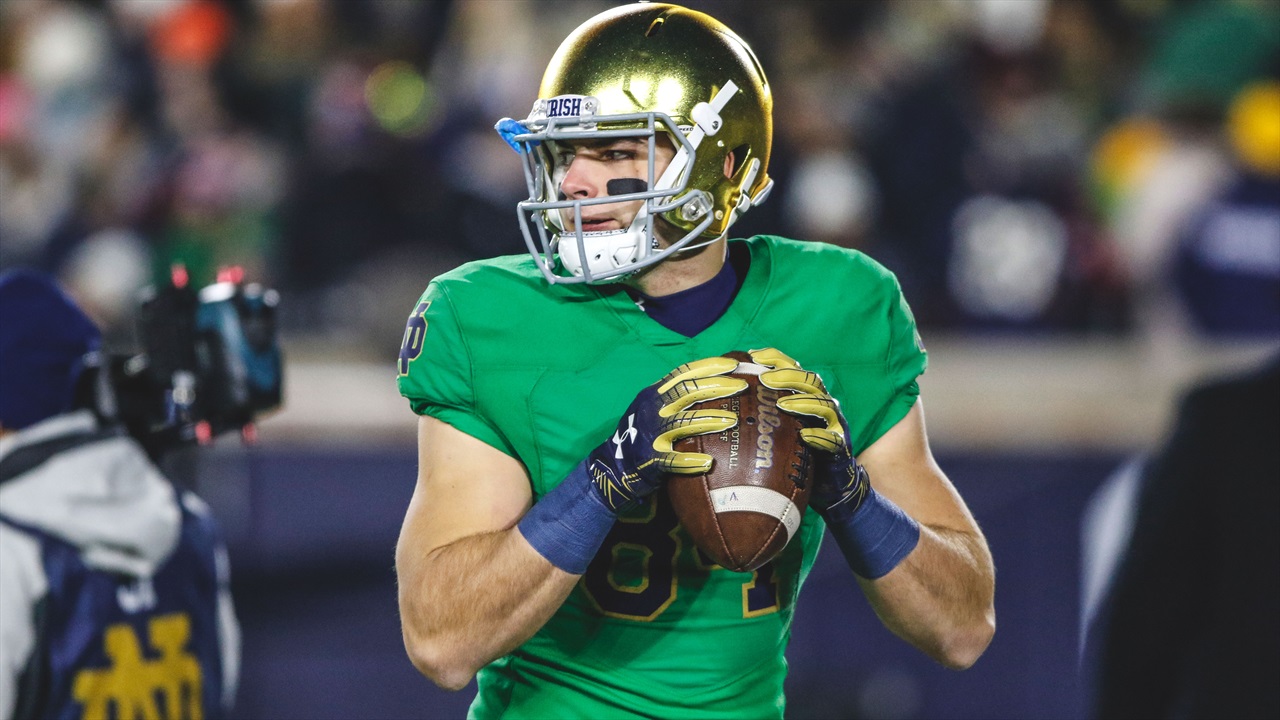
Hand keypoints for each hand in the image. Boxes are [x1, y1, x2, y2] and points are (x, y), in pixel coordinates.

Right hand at [588, 356, 746, 511]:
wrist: (613, 465)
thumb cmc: (643, 434)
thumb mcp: (653, 407)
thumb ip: (676, 396)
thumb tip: (714, 382)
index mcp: (654, 393)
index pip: (683, 373)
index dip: (709, 366)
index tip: (733, 364)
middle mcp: (652, 409)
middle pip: (687, 392)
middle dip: (716, 387)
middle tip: (741, 386)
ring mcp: (651, 434)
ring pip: (683, 423)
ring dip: (709, 420)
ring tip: (733, 420)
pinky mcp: (650, 460)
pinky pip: (672, 460)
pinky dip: (690, 462)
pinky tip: (708, 463)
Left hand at [750, 348, 869, 519]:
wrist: (829, 483)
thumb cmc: (796, 451)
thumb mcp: (777, 427)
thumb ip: (761, 411)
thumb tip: (723, 398)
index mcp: (807, 395)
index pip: (793, 368)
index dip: (776, 358)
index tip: (753, 355)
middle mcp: (823, 404)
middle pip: (810, 380)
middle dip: (788, 376)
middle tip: (765, 378)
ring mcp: (834, 424)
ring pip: (825, 405)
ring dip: (803, 402)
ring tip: (782, 404)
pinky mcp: (841, 446)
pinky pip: (833, 439)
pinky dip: (820, 436)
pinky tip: (805, 436)